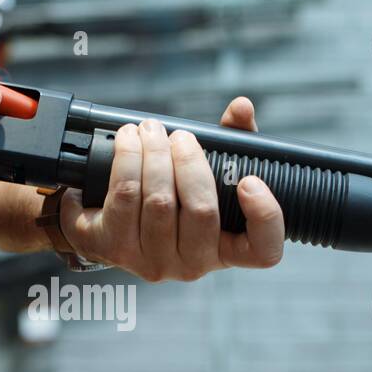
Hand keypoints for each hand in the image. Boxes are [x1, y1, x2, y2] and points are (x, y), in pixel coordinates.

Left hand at [59, 97, 284, 281]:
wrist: (107, 222)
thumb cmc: (169, 197)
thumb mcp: (206, 171)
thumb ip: (231, 141)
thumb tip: (241, 107)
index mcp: (226, 249)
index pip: (263, 251)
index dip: (264, 217)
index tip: (249, 181)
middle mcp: (192, 264)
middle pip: (201, 211)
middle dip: (189, 161)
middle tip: (179, 136)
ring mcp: (153, 262)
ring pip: (159, 201)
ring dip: (154, 154)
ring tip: (150, 131)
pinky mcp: (115, 249)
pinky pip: (124, 197)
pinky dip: (126, 159)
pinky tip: (128, 141)